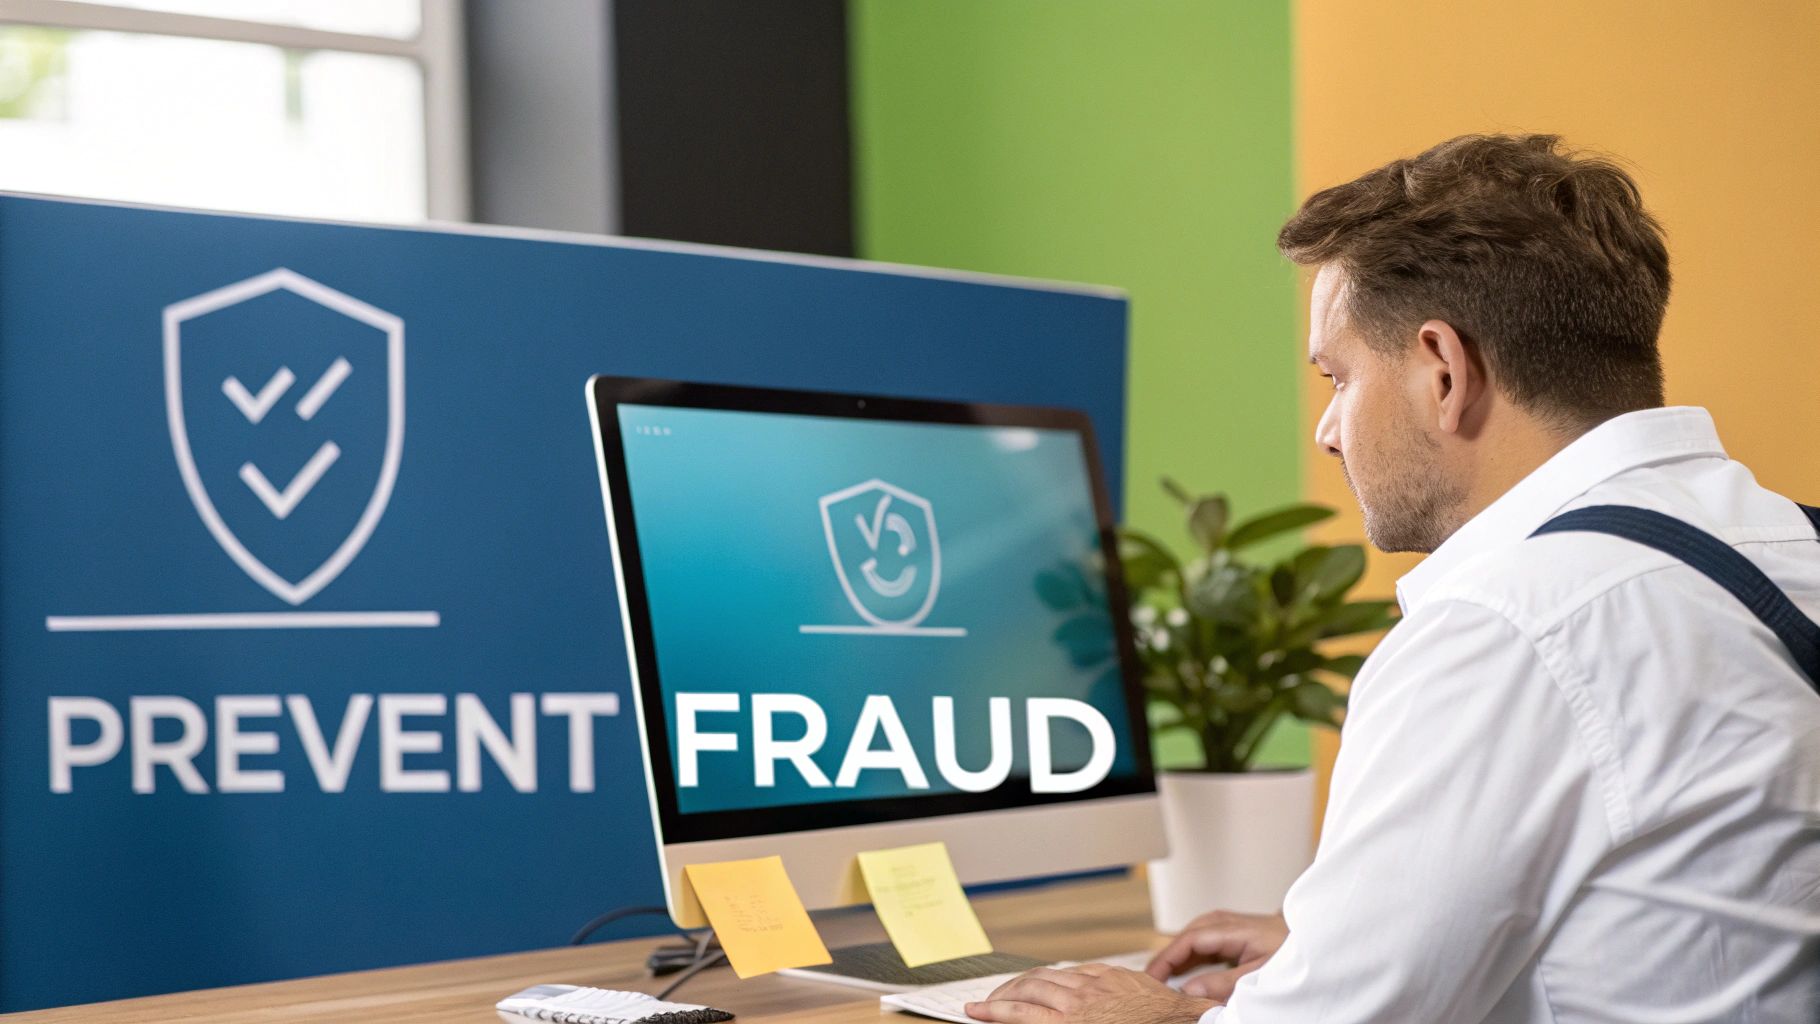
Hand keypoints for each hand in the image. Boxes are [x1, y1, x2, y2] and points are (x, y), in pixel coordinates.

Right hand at [964, 962, 1214, 1022]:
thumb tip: (1036, 1021)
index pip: (1021, 1014)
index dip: (993, 1011)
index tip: (974, 1010)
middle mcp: (1080, 1002)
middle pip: (1028, 990)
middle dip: (1002, 994)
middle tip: (986, 1000)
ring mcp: (1096, 984)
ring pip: (1048, 976)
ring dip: (1024, 982)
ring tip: (1011, 989)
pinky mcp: (1111, 974)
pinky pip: (1075, 970)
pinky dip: (1057, 975)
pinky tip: (1052, 980)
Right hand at [1145, 909, 1287, 1001]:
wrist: (1312, 934)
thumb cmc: (1293, 949)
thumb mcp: (1261, 972)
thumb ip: (1224, 982)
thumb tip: (1190, 990)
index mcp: (1230, 928)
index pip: (1187, 942)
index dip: (1165, 960)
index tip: (1151, 979)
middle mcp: (1223, 922)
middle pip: (1183, 938)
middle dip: (1164, 960)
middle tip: (1149, 983)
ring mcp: (1225, 926)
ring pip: (1189, 940)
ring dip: (1175, 959)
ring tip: (1160, 980)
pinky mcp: (1228, 933)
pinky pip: (1200, 944)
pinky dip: (1187, 958)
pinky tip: (1181, 973)